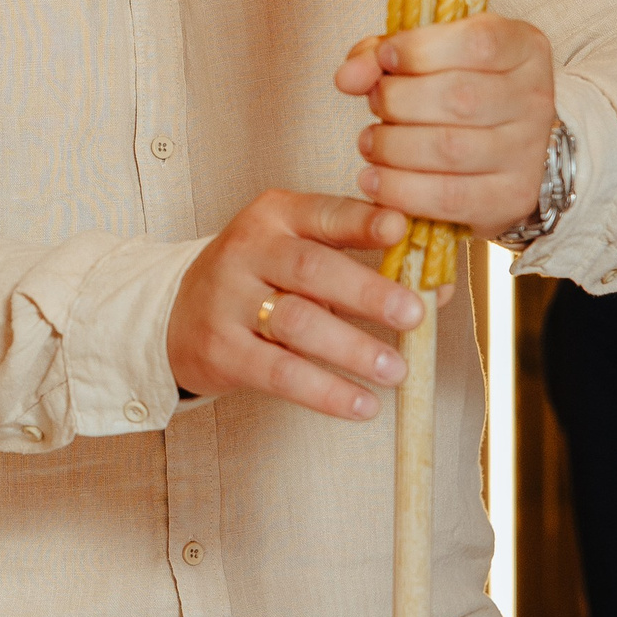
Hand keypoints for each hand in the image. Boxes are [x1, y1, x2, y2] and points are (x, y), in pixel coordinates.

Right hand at [167, 193, 420, 422]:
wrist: (176, 312)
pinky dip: (325, 391)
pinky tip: (360, 404)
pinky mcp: (221, 349)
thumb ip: (364, 262)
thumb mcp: (301, 252)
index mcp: (275, 216)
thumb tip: (439, 288)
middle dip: (367, 291)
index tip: (400, 230)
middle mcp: (247, 250)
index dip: (362, 222)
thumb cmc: (259, 279)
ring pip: (296, 322)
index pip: (324, 212)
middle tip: (413, 314)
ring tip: (396, 370)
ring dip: (352, 348)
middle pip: (310, 267)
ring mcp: (228, 300)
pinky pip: (279, 373)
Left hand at [337, 16, 556, 238]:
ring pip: (449, 149)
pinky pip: (449, 197)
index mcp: (523, 48)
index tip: (386, 58)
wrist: (507, 151)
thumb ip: (382, 55)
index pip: (477, 43)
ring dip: (392, 146)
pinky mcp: (513, 196)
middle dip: (397, 100)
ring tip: (370, 142)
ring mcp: (529, 151)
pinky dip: (400, 190)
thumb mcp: (428, 56)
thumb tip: (348, 76)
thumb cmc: (460, 91)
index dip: (420, 49)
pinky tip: (374, 180)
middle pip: (457, 97)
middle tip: (376, 105)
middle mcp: (535, 98)